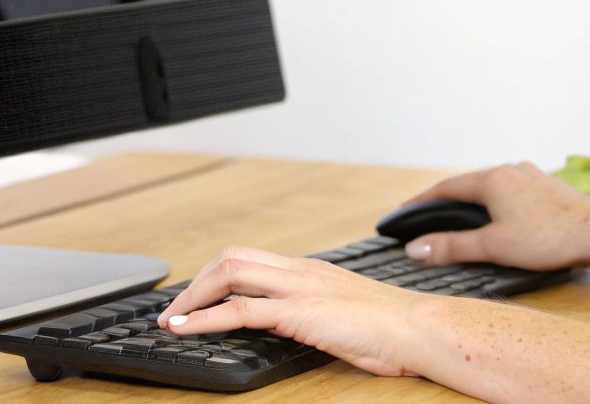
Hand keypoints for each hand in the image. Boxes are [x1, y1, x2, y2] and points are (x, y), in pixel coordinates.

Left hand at [153, 244, 439, 376]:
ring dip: (192, 297)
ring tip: (171, 321)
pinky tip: (187, 330)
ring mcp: (298, 287)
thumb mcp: (344, 314)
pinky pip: (240, 309)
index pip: (249, 259)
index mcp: (310, 270)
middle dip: (196, 283)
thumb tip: (297, 328)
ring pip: (228, 274)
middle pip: (231, 258)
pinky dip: (205, 318)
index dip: (215, 275)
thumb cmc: (392, 328)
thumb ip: (317, 313)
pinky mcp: (299, 311)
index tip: (196, 297)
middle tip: (175, 310)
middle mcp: (299, 270)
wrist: (419, 328)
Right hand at [399, 160, 589, 271]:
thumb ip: (452, 246)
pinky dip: (497, 201)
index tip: (404, 212)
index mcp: (492, 179)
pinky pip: (512, 190)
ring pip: (493, 186)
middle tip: (427, 215)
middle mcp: (510, 169)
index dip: (422, 202)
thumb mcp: (494, 246)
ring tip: (461, 214)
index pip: (446, 188)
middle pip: (468, 184)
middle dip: (447, 200)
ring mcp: (532, 175)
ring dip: (473, 199)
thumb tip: (415, 248)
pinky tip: (502, 214)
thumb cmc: (549, 239)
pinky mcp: (549, 187)